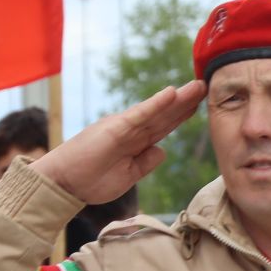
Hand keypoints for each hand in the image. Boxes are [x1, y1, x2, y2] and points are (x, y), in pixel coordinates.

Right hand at [30, 81, 205, 204]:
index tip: (201, 103)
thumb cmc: (90, 180)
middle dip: (186, 101)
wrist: (63, 184)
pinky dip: (157, 104)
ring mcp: (123, 127)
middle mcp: (130, 129)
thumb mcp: (127, 175)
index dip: (182, 114)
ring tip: (197, 86)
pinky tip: (172, 94)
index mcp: (134, 141)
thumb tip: (163, 151)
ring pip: (157, 111)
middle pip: (164, 114)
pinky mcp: (114, 129)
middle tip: (206, 85)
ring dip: (178, 98)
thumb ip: (146, 162)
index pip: (163, 125)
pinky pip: (140, 114)